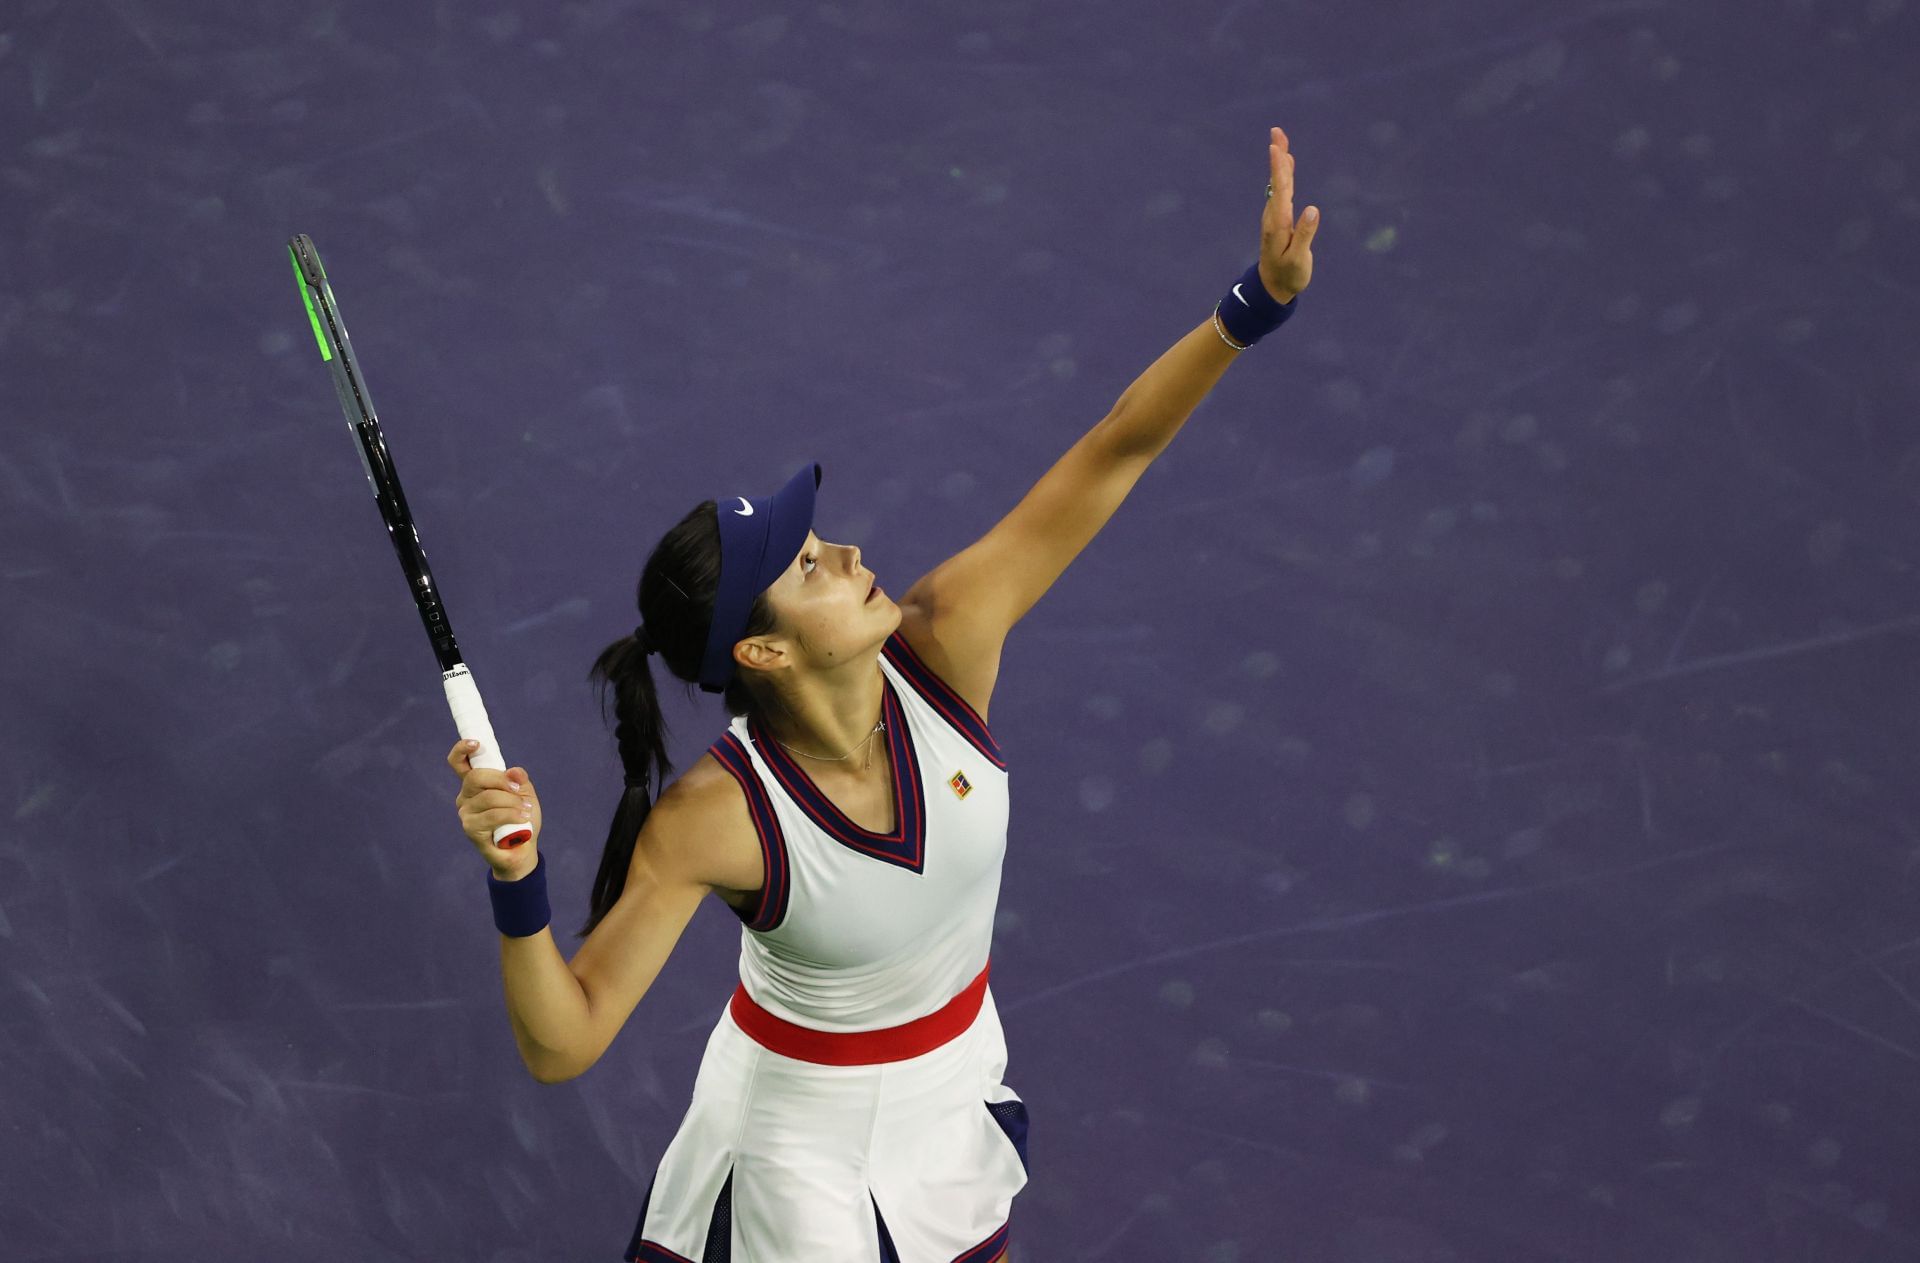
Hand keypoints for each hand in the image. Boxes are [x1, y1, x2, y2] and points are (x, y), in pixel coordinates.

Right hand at [448, 738, 541, 877]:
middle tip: (518, 790)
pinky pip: (493, 815)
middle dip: (502, 781)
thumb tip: (514, 772)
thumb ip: (519, 779)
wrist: (523, 848)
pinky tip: (522, 819)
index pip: (459, 763)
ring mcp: (466, 813)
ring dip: (513, 802)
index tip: (475, 744)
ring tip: (526, 810)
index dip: (462, 750)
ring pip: (489, 797)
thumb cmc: (521, 819)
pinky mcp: (470, 829)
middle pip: (476, 777)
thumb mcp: (525, 793)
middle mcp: (465, 796)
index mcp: (475, 784)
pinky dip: (511, 815)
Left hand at [1257, 126, 1318, 301]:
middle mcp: (1274, 216)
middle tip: (1276, 132)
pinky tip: (1286, 164)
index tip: (1276, 148)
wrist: (1272, 287)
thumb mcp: (1299, 260)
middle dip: (1278, 156)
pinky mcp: (1279, 218)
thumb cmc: (1288, 275)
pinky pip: (1281, 189)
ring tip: (1280, 141)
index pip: (1280, 190)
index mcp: (1279, 223)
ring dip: (1280, 161)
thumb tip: (1313, 210)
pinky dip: (1284, 174)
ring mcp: (1275, 216)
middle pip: (1277, 181)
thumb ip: (1305, 235)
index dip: (1279, 169)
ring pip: (1278, 183)